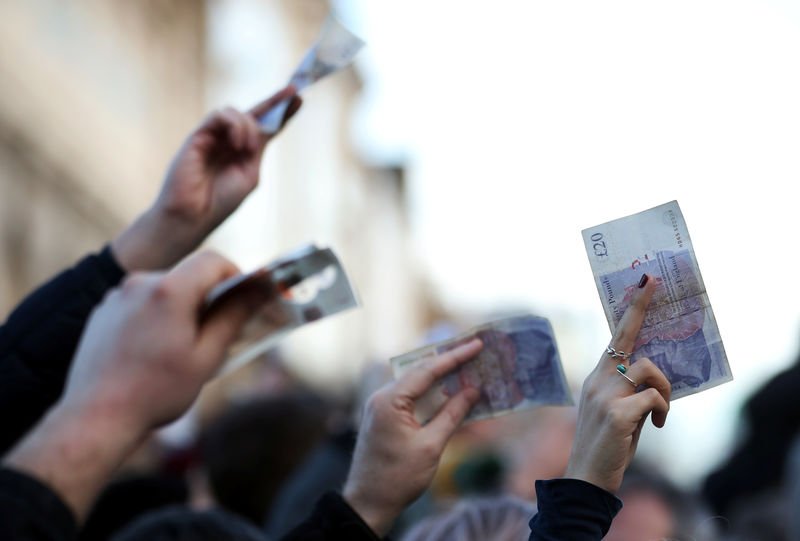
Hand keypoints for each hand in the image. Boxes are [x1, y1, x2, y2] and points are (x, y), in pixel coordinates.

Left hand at [3, 251, 255, 518]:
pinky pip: (141, 302)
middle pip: (188, 275)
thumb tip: (258, 291)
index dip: (236, 276)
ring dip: (182, 309)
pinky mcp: (103, 311)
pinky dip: (156, 317)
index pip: (213, 261)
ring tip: (181, 350)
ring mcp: (117, 296)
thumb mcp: (206, 357)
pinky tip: (154, 352)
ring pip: (165, 289)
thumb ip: (234, 317)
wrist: (96, 418)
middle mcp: (139, 283)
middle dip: (208, 298)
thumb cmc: (155, 391)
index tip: (244, 301)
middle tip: (217, 334)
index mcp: (168, 290)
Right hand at [111, 88, 302, 270]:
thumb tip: (260, 127)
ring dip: (248, 127)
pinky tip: (237, 144)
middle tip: (293, 90)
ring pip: (237, 113)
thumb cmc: (220, 201)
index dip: (281, 112)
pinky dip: (234, 126)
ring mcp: (213, 136)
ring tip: (246, 149)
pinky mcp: (198, 135)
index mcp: (243, 152)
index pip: (265, 127)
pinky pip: (220, 116)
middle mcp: (228, 140)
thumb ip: (257, 149)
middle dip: (275, 101)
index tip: (299, 98)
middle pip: (254, 113)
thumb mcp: (249, 174)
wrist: (193, 215)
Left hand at [343, 339, 482, 535]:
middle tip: (474, 350)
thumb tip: (473, 391)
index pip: (426, 371)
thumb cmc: (397, 478)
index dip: (455, 357)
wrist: (367, 504)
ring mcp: (380, 407)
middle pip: (419, 372)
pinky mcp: (383, 418)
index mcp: (389, 400)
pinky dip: (430, 395)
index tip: (476, 344)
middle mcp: (381, 397)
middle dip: (448, 362)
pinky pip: (410, 398)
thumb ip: (452, 415)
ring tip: (467, 368)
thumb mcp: (430, 446)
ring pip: (415, 384)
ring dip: (440, 379)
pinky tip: (450, 394)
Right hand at [563, 273, 670, 493]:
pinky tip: (656, 428)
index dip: (632, 309)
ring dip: (664, 390)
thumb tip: (654, 378)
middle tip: (652, 283)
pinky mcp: (616, 413)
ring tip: (661, 412)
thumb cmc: (606, 446)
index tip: (645, 282)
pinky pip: (653, 398)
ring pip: (648, 369)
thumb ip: (627, 390)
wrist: (586, 477)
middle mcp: (597, 380)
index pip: (616, 337)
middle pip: (628, 338)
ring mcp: (604, 395)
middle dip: (641, 310)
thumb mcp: (616, 411)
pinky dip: (663, 411)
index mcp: (596, 378)